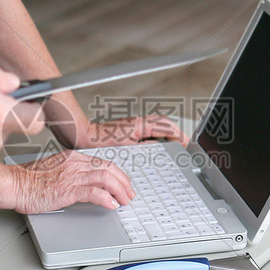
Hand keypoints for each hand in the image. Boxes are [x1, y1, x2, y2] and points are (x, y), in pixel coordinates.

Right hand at [9, 151, 135, 213]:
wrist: (14, 183)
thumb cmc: (29, 180)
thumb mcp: (56, 169)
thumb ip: (73, 173)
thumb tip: (89, 184)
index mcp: (73, 157)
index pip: (104, 163)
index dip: (118, 175)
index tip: (124, 185)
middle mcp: (75, 163)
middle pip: (109, 169)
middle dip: (124, 183)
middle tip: (129, 195)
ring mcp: (72, 175)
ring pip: (106, 178)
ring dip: (119, 191)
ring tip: (124, 201)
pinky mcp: (67, 189)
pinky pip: (94, 192)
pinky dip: (106, 199)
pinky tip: (111, 206)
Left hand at [62, 113, 188, 148]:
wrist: (84, 137)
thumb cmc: (99, 141)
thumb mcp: (126, 146)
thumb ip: (145, 145)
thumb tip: (159, 146)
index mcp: (140, 125)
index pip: (167, 126)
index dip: (179, 135)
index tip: (186, 143)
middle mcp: (138, 123)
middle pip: (165, 124)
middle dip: (176, 133)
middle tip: (184, 144)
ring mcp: (134, 126)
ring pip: (157, 126)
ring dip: (168, 133)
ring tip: (176, 144)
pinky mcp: (129, 131)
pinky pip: (149, 131)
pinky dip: (157, 136)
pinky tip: (157, 146)